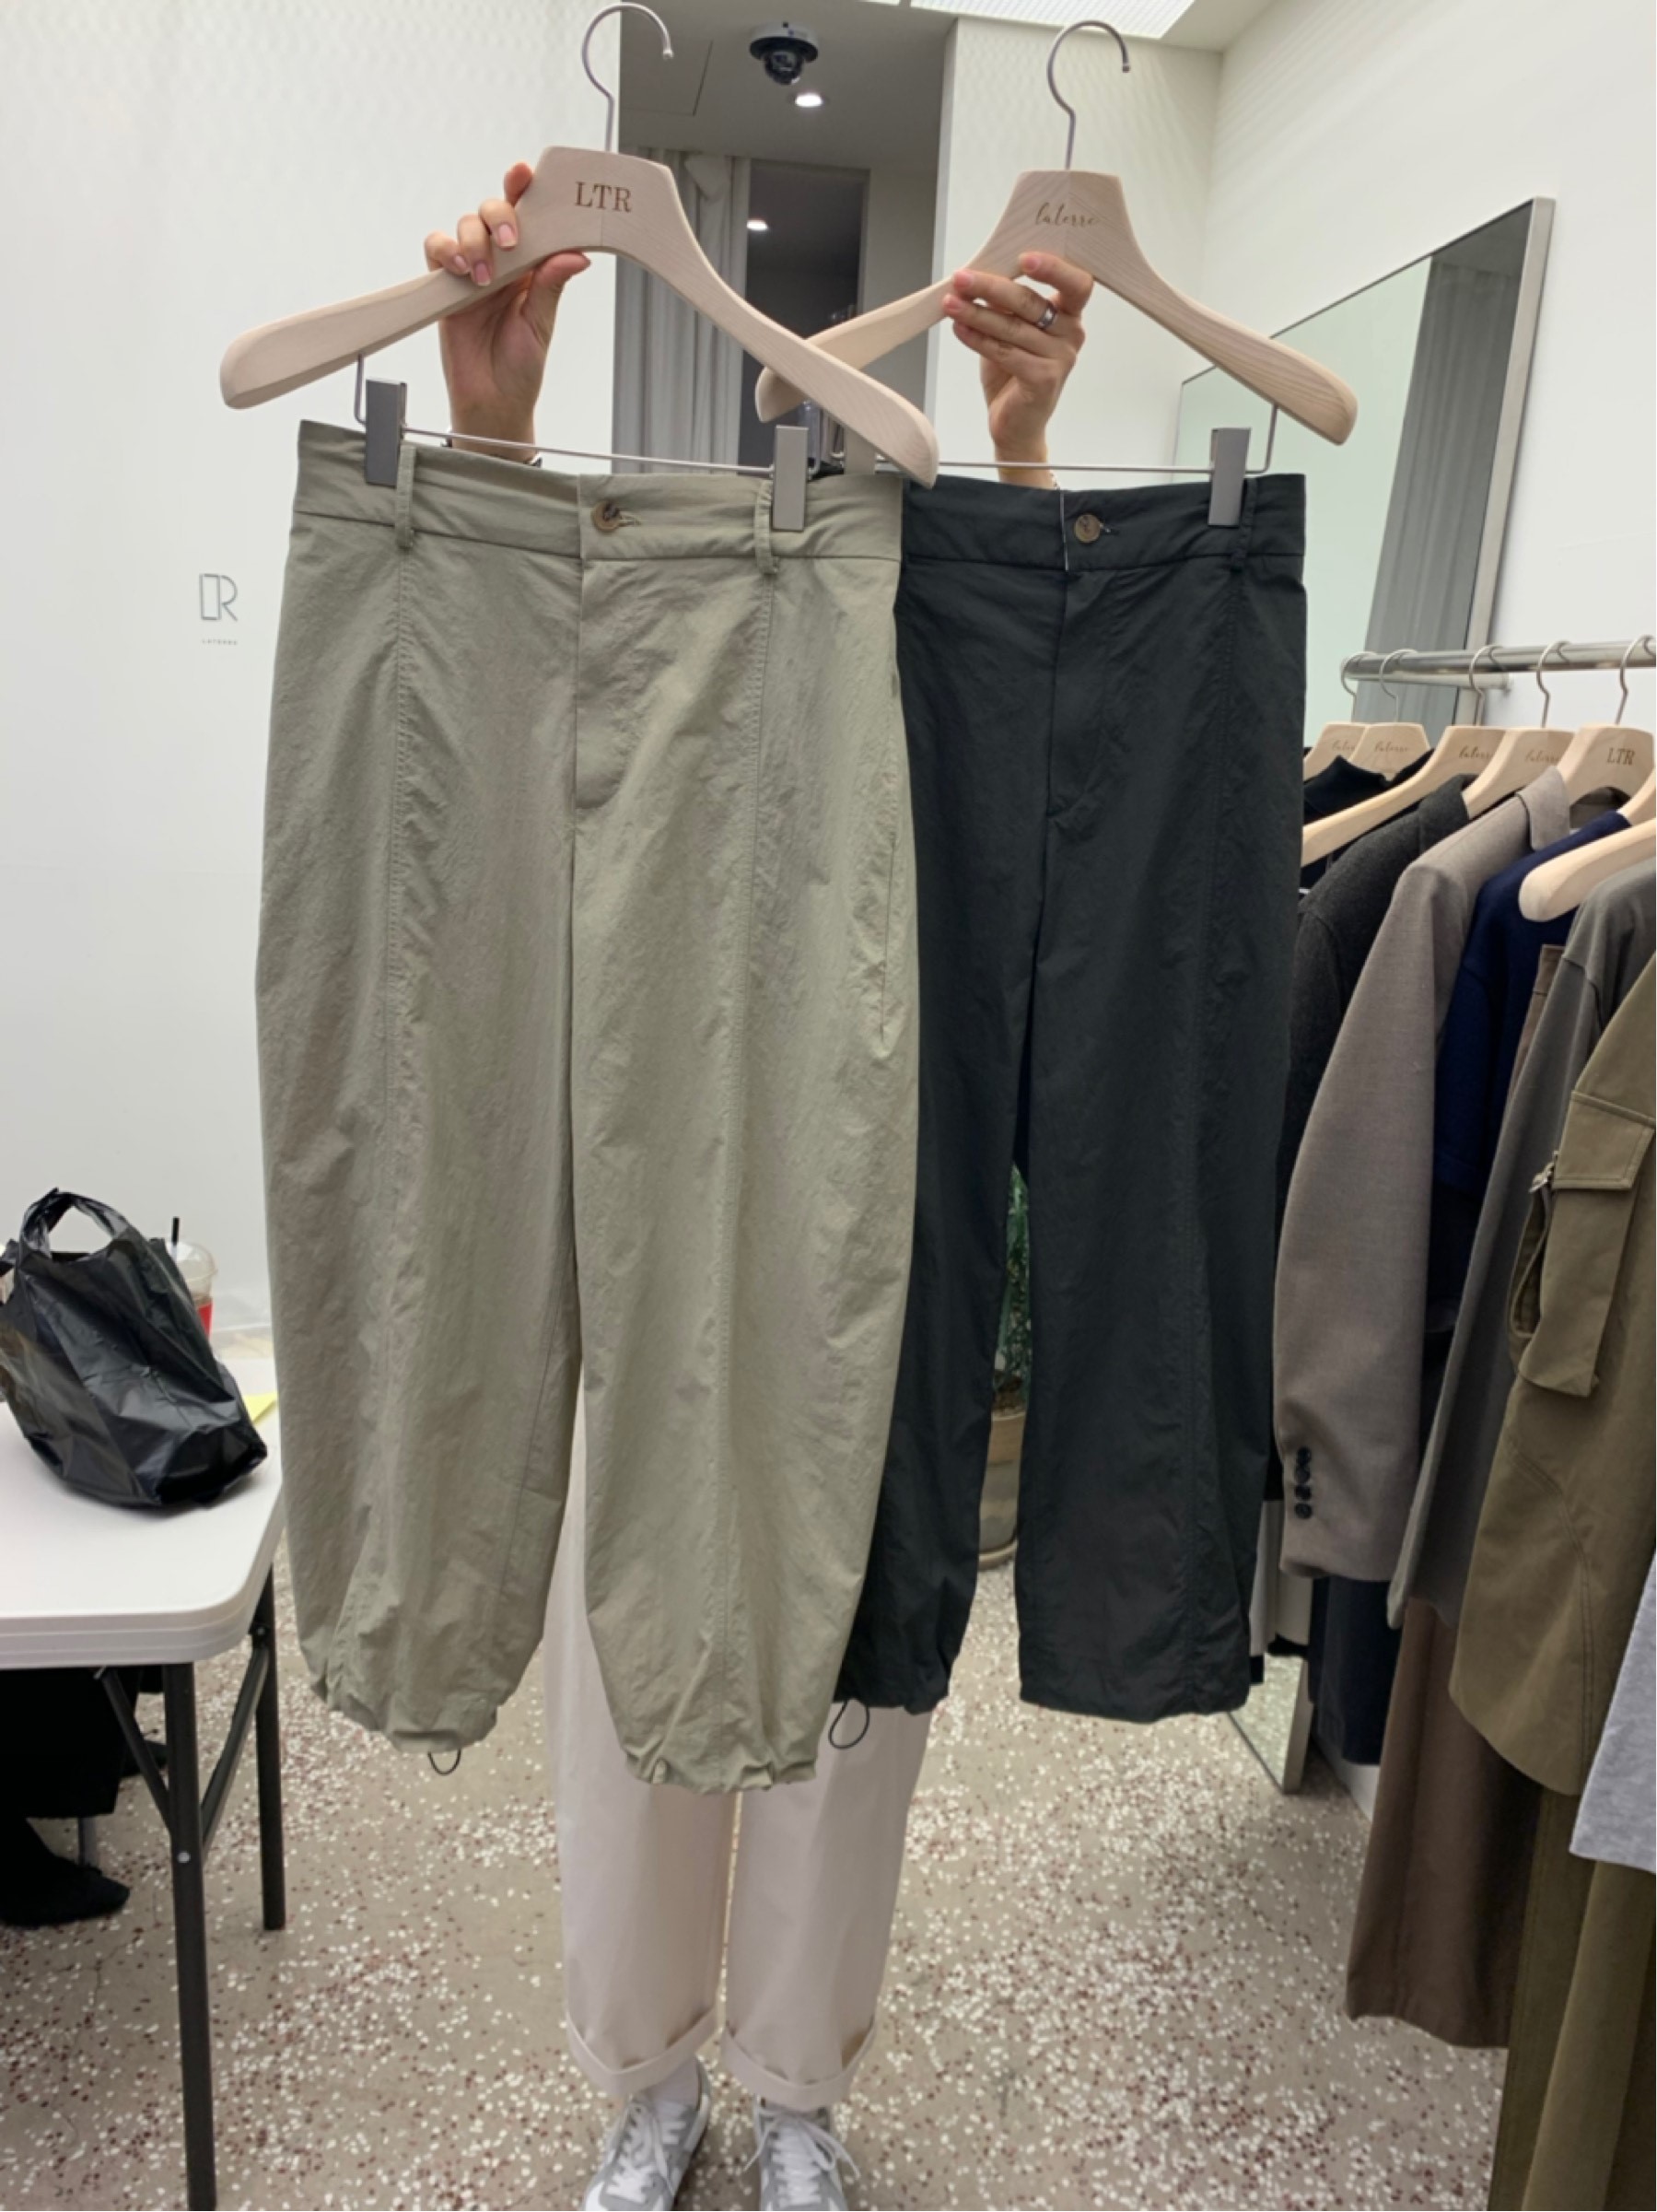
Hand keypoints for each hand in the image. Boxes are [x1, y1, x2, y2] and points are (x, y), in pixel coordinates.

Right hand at [424, 162, 589, 458]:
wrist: (492, 402)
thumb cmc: (520, 367)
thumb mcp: (541, 324)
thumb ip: (551, 285)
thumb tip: (576, 254)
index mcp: (531, 265)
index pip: (529, 216)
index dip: (524, 189)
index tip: (525, 173)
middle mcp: (502, 261)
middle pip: (493, 211)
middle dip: (500, 217)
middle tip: (512, 243)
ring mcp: (473, 270)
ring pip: (465, 226)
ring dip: (474, 240)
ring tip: (484, 276)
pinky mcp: (445, 284)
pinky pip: (436, 250)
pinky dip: (445, 251)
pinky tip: (460, 270)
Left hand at [941, 253, 1093, 486]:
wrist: (1016, 424)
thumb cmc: (1015, 375)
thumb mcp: (1010, 330)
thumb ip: (1004, 304)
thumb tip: (980, 273)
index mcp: (1069, 315)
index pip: (1075, 283)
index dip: (1053, 268)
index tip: (1023, 258)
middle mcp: (1071, 334)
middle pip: (1031, 302)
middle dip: (991, 287)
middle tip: (963, 279)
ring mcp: (1061, 358)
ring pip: (1013, 327)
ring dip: (976, 313)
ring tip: (951, 304)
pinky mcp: (1044, 379)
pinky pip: (1006, 352)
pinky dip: (978, 339)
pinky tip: (960, 329)